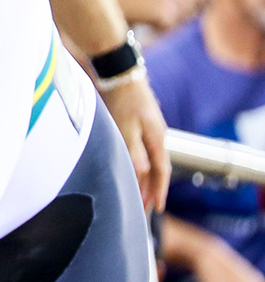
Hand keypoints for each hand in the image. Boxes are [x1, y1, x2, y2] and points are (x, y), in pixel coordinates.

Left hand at [99, 74, 169, 212]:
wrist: (120, 72)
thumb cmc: (122, 99)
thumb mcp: (126, 128)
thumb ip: (133, 152)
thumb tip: (141, 175)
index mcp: (157, 139)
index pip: (161, 172)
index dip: (158, 191)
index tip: (156, 209)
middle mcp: (157, 136)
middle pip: (156, 169)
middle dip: (150, 190)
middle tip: (144, 209)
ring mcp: (149, 129)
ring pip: (149, 160)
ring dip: (144, 179)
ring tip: (137, 195)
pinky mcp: (140, 123)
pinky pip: (143, 151)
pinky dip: (139, 165)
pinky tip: (131, 169)